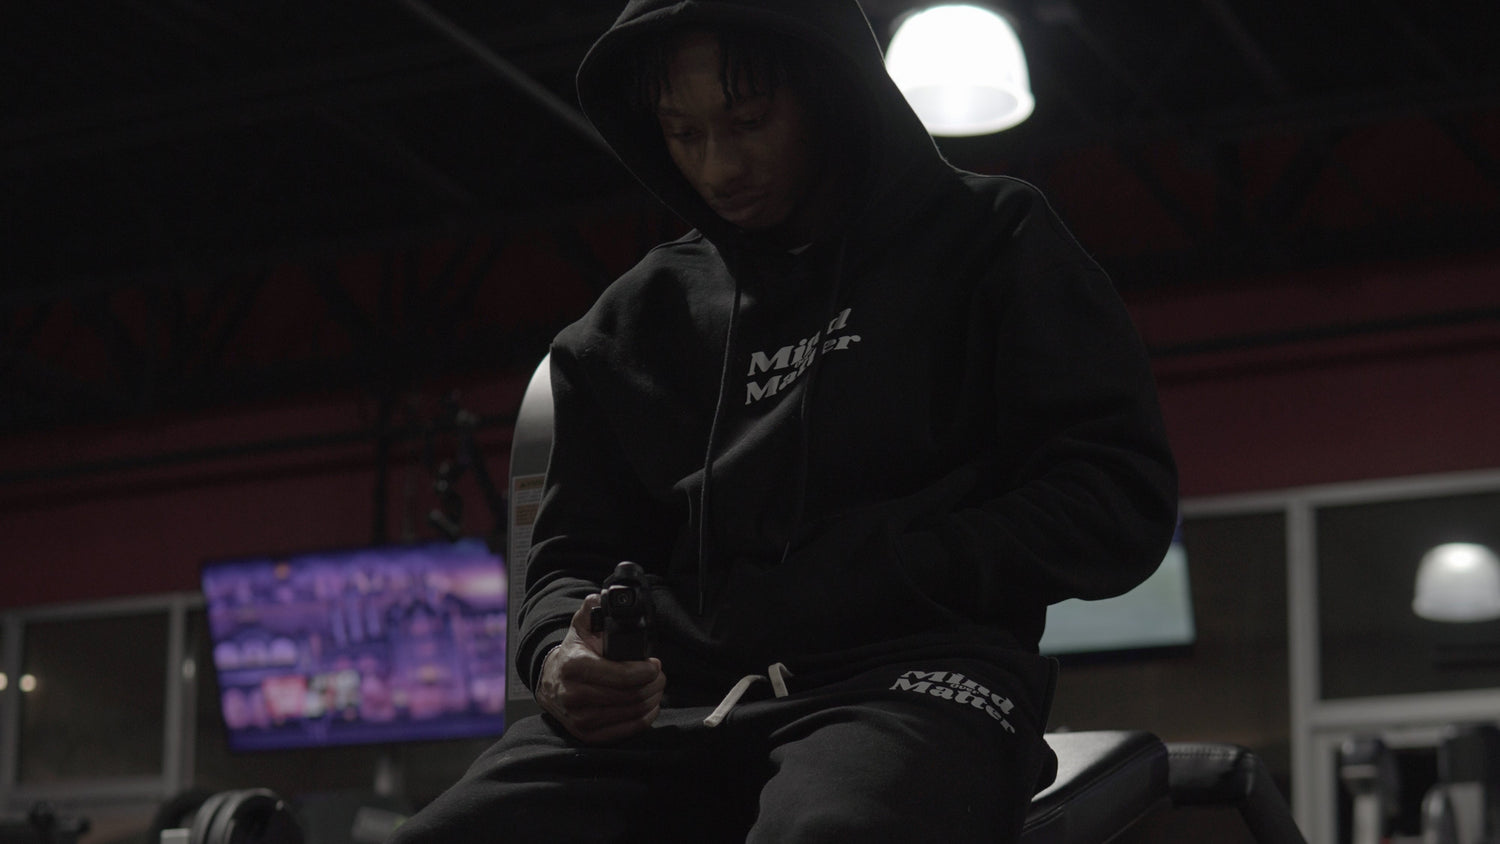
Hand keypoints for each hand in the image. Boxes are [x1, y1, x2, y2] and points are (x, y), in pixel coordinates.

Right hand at [535, 593, 664, 742]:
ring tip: (655, 687)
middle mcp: (574, 695)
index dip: (645, 671)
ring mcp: (580, 719)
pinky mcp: (587, 735)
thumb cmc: (573, 654)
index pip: (620, 676)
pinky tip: (648, 705)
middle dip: (653, 684)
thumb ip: (593, 610)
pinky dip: (644, 718)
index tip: (655, 664)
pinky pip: (626, 730)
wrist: (550, 683)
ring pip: (631, 713)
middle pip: (630, 695)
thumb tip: (605, 598)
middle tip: (659, 675)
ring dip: (652, 699)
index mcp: (574, 666)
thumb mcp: (580, 627)